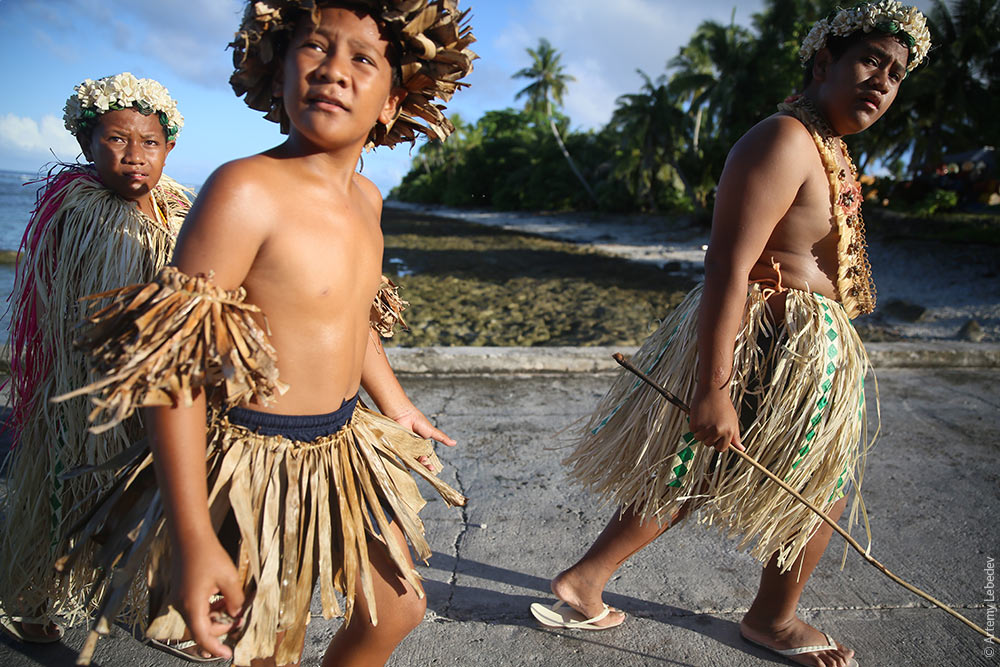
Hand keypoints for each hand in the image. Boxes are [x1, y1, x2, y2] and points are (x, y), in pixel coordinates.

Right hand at [172, 535, 244, 659]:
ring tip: (232, 607)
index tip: (228, 654)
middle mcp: (182, 605)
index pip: (202, 636)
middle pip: (200, 628)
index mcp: (192, 605)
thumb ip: (235, 600)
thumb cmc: (208, 554)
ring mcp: (180, 598)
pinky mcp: (182, 591)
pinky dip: (209, 608)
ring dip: (216, 617)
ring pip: (199, 618)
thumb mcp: (228, 578)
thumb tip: (237, 615)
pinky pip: (196, 607)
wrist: (189, 536)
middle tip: (238, 621)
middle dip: (220, 629)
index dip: (215, 648)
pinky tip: (222, 599)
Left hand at [388, 406, 456, 471]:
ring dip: (417, 466)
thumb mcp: (432, 432)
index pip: (426, 458)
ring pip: (411, 461)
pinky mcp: (398, 448)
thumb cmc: (419, 422)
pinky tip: (410, 467)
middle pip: (419, 462)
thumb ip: (442, 438)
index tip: (433, 469)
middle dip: (424, 467)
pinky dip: (405, 463)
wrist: (405, 416)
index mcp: (422, 446)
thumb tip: (455, 443)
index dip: (429, 464)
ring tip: (422, 464)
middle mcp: (414, 449)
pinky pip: (402, 458)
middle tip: (429, 469)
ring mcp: (406, 449)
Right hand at [689, 388, 744, 452]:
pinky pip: (693, 431)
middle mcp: (717, 432)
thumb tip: (741, 449)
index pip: (721, 448)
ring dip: (700, 431)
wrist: (713, 390)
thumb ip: (735, 436)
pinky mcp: (695, 424)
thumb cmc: (723, 405)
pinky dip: (694, 425)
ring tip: (705, 418)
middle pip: (709, 444)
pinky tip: (700, 415)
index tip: (716, 436)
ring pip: (699, 438)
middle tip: (710, 423)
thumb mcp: (733, 421)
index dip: (717, 442)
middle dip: (708, 436)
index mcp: (728, 432)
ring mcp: (705, 428)